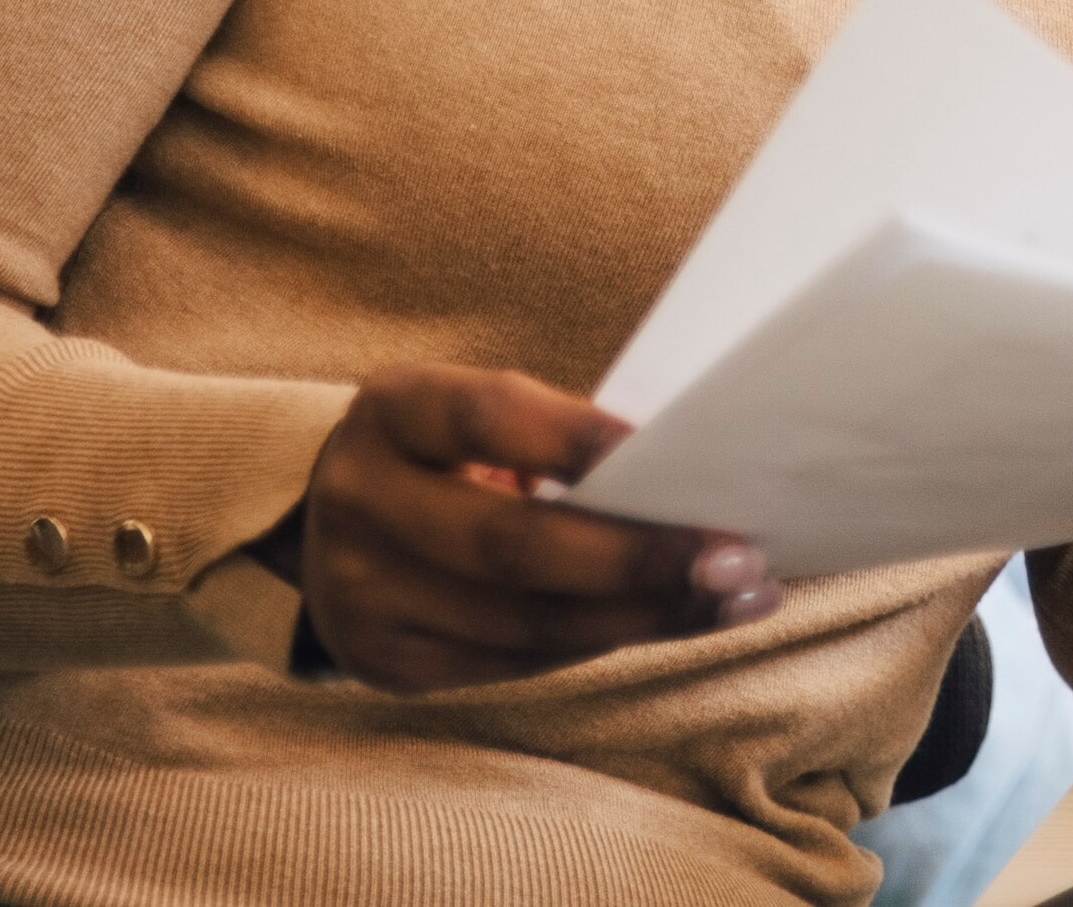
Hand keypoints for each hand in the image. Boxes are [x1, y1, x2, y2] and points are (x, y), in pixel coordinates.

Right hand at [272, 363, 778, 693]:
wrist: (333, 527)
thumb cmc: (452, 453)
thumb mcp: (477, 418)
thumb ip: (556, 436)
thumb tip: (692, 477)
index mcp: (391, 410)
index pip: (488, 416)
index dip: (577, 436)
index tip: (669, 450)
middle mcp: (359, 499)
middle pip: (511, 544)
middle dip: (637, 558)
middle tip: (739, 557)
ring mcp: (361, 593)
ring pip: (524, 622)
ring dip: (643, 617)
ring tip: (737, 599)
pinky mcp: (386, 661)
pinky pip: (514, 663)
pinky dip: (602, 643)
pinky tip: (669, 623)